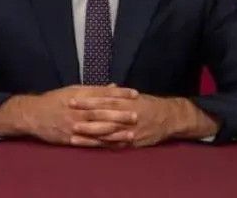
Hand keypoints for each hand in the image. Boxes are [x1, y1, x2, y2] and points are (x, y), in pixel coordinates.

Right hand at [0, 85, 137, 145]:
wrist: (33, 115)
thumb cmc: (54, 100)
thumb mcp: (72, 90)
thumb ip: (93, 90)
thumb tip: (113, 86)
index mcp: (78, 95)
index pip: (103, 93)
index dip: (120, 94)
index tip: (134, 93)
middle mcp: (77, 109)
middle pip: (102, 111)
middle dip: (120, 113)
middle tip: (136, 114)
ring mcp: (75, 125)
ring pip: (98, 129)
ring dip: (116, 132)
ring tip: (131, 133)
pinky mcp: (72, 138)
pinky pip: (92, 142)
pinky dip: (105, 144)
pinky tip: (117, 145)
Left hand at [68, 93, 215, 147]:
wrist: (169, 118)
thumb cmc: (148, 104)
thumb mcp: (133, 96)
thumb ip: (117, 94)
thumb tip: (104, 88)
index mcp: (124, 101)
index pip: (102, 100)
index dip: (86, 101)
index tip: (71, 100)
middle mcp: (125, 116)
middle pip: (101, 117)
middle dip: (83, 118)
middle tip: (67, 118)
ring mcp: (128, 130)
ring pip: (105, 133)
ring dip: (89, 135)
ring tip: (73, 136)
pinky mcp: (131, 142)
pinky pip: (114, 144)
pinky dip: (101, 146)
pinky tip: (89, 147)